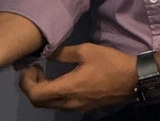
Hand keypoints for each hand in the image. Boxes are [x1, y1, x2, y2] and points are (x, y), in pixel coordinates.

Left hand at [19, 43, 136, 112]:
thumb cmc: (110, 63)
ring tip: (44, 73)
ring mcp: (76, 108)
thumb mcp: (87, 51)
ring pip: (50, 105)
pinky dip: (53, 94)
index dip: (27, 82)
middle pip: (39, 103)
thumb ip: (64, 53)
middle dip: (31, 87)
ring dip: (42, 91)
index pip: (36, 94)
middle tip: (35, 69)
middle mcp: (69, 103)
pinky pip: (61, 104)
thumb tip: (48, 53)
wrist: (132, 79)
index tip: (30, 67)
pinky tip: (59, 80)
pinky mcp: (83, 107)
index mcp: (68, 88)